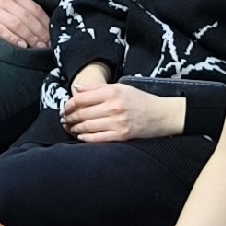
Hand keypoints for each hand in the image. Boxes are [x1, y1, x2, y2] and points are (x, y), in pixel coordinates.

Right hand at [0, 0, 48, 50]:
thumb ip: (15, 2)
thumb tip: (32, 17)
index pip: (35, 9)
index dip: (46, 23)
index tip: (54, 35)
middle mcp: (5, 0)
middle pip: (29, 19)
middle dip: (41, 34)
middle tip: (50, 46)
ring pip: (18, 25)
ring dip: (31, 38)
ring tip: (39, 48)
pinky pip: (0, 29)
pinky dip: (12, 38)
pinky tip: (21, 45)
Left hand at [62, 79, 183, 142]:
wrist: (161, 115)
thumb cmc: (140, 100)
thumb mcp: (120, 87)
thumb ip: (96, 88)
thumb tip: (76, 89)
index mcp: (112, 92)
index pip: (81, 99)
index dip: (68, 105)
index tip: (65, 108)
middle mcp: (114, 107)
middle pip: (81, 113)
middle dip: (69, 118)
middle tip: (64, 120)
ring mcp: (117, 122)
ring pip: (86, 127)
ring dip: (74, 128)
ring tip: (70, 128)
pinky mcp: (121, 135)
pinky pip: (97, 138)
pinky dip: (85, 138)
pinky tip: (80, 136)